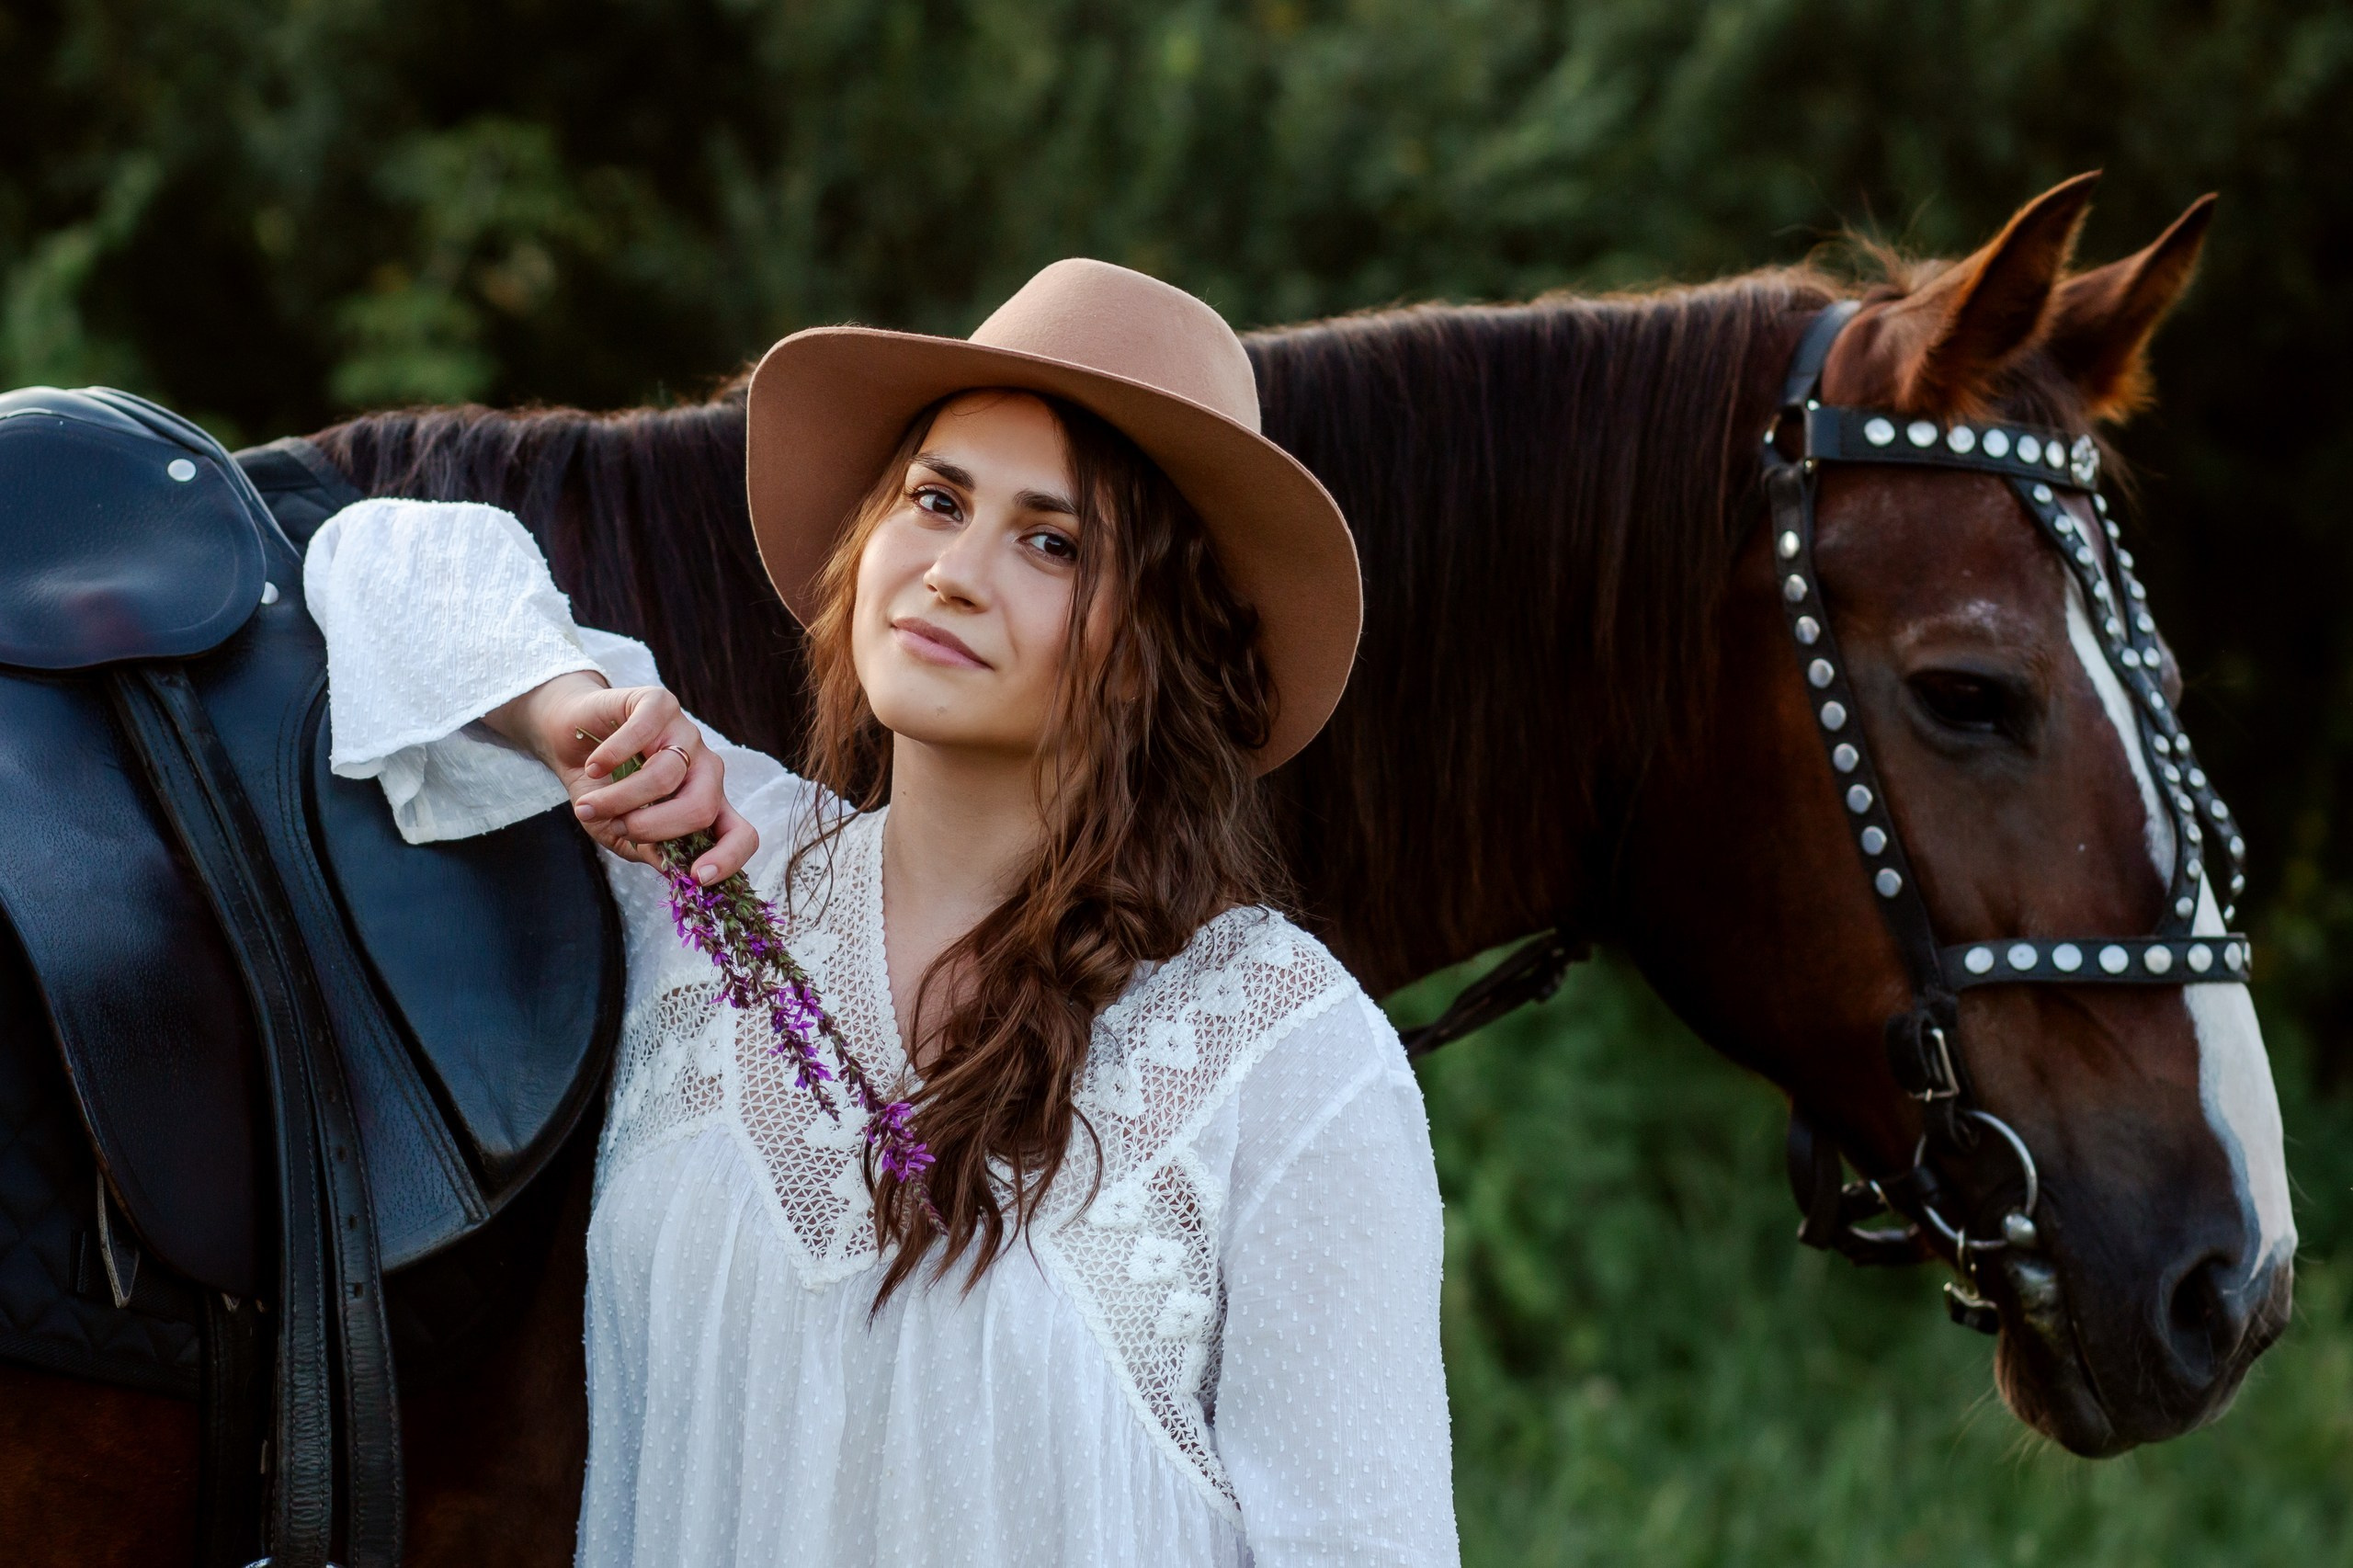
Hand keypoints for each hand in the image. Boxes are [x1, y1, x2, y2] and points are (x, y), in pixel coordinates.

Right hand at [490, 672, 757, 884]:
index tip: (697, 876)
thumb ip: (649, 850)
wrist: (569, 743)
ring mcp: (686, 733)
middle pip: (702, 807)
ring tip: (588, 804)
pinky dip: (612, 756)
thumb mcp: (621, 832)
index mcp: (706, 803)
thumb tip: (674, 870)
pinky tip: (594, 767)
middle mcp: (705, 769)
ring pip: (667, 775)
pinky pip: (643, 732)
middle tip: (618, 828)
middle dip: (653, 828)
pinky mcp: (659, 703)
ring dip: (619, 798)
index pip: (741, 834)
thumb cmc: (602, 791)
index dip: (729, 858)